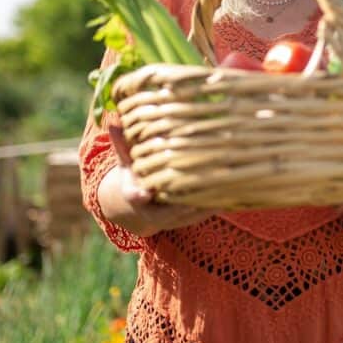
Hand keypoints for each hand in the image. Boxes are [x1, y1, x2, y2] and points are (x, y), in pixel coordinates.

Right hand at [97, 126, 219, 236]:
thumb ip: (122, 145)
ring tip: (221, 183)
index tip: (143, 193)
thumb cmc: (135, 178)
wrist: (140, 209)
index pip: (134, 196)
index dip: (138, 195)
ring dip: (204, 201)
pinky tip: (229, 191)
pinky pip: (200, 215)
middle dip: (183, 197)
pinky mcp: (185, 222)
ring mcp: (169, 220)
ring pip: (188, 213)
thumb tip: (113, 120)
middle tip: (200, 181)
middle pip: (167, 208)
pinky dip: (213, 205)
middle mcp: (150, 212)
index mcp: (134, 195)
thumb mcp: (126, 163)